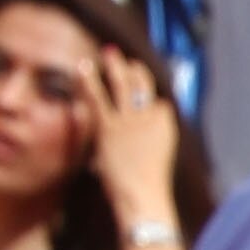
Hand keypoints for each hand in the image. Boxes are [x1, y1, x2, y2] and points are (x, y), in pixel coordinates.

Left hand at [83, 53, 178, 233]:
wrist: (143, 197)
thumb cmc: (149, 186)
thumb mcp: (156, 160)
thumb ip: (150, 143)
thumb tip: (137, 138)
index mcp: (166, 126)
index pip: (161, 103)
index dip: (152, 97)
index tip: (145, 87)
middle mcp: (149, 118)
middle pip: (144, 86)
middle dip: (137, 70)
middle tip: (130, 60)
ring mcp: (129, 121)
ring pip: (123, 85)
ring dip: (116, 66)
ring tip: (109, 52)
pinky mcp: (109, 128)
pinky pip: (97, 98)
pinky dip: (89, 81)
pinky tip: (83, 68)